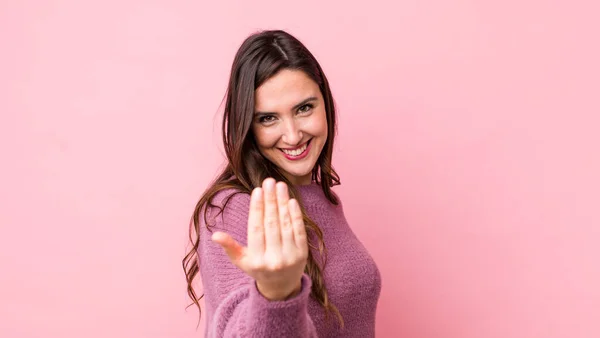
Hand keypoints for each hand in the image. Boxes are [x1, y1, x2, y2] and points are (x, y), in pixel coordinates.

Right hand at [212, 178, 308, 300]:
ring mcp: (290, 256)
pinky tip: (291, 200)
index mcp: (256, 260)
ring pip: (285, 225)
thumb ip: (229, 247)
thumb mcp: (241, 260)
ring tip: (280, 185)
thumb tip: (215, 235)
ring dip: (283, 202)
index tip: (257, 190)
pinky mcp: (303, 254)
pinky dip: (296, 215)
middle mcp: (274, 259)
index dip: (257, 208)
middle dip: (270, 200)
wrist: (282, 286)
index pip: (256, 229)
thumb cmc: (258, 268)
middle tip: (269, 181)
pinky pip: (299, 231)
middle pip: (271, 224)